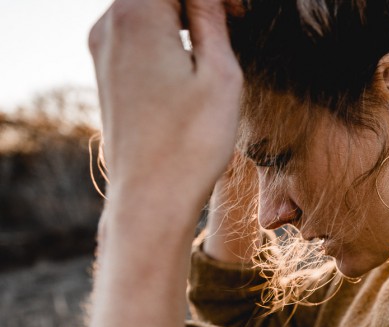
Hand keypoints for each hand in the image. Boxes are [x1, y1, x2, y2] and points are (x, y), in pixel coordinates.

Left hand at [84, 0, 243, 326]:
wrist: (151, 200)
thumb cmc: (192, 143)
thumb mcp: (221, 74)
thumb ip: (213, 18)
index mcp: (136, 14)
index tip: (242, 14)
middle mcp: (109, 26)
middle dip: (199, 3)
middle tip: (237, 22)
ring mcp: (102, 52)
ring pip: (147, 13)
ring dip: (183, 19)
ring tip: (218, 48)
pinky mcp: (106, 77)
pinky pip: (138, 39)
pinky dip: (166, 40)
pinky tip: (192, 70)